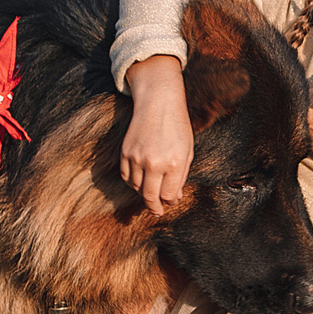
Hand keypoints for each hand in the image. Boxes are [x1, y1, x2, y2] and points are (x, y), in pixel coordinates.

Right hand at [120, 57, 193, 213]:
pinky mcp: (125, 152)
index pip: (169, 195)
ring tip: (151, 190)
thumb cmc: (177, 126)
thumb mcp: (187, 151)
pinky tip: (139, 181)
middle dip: (154, 207)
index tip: (170, 201)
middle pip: (150, 196)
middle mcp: (155, 162)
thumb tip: (174, 198)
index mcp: (175, 163)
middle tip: (156, 211)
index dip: (170, 201)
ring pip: (136, 188)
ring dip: (143, 192)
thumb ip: (181, 176)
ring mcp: (137, 157)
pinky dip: (132, 182)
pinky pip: (126, 176)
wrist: (158, 102)